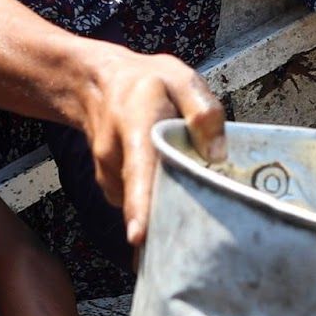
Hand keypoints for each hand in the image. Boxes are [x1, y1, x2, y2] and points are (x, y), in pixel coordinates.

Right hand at [80, 45, 225, 245]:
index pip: (138, 170)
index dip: (140, 205)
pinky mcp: (111, 187)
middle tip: (199, 235)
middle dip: (169, 219)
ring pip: (145, 201)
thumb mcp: (180, 79)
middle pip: (143, 198)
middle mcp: (116, 155)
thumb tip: (217, 155)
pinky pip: (141, 201)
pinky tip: (167, 177)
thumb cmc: (146, 82)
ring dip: (169, 202)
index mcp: (135, 126)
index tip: (139, 237)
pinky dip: (158, 197)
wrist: (99, 84)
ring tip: (185, 178)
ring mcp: (109, 174)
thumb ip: (203, 110)